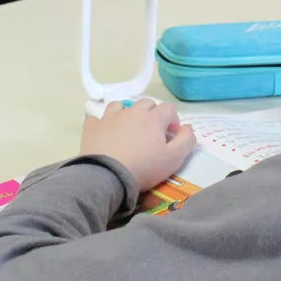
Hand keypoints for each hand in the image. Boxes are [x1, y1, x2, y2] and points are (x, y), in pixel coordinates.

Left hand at [80, 100, 196, 192]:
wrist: (107, 176)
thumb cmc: (144, 167)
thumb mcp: (174, 159)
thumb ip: (186, 140)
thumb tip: (188, 127)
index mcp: (153, 118)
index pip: (169, 108)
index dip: (173, 120)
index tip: (171, 136)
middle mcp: (132, 112)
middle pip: (146, 104)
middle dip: (152, 115)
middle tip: (151, 134)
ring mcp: (110, 117)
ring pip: (121, 106)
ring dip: (127, 114)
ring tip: (128, 130)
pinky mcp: (92, 127)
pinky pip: (98, 118)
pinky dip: (103, 124)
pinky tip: (105, 134)